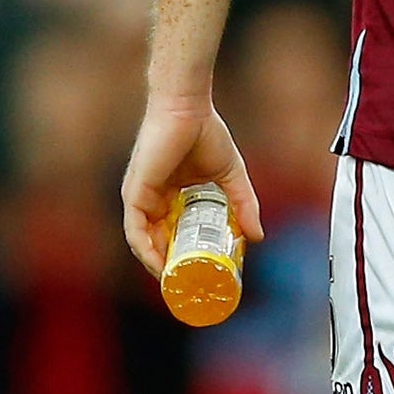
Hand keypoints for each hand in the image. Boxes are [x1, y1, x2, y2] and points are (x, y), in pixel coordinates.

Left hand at [121, 98, 265, 276]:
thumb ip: (243, 204)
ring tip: (174, 282)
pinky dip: (145, 249)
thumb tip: (258, 235)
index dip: (181, 255)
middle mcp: (151, 199)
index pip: (170, 233)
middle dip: (168, 266)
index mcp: (170, 194)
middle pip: (155, 241)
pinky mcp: (135, 192)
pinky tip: (159, 263)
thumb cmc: (205, 132)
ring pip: (142, 241)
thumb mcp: (231, 176)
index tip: (195, 272)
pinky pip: (135, 230)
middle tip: (186, 285)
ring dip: (155, 264)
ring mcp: (141, 197)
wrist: (188, 108)